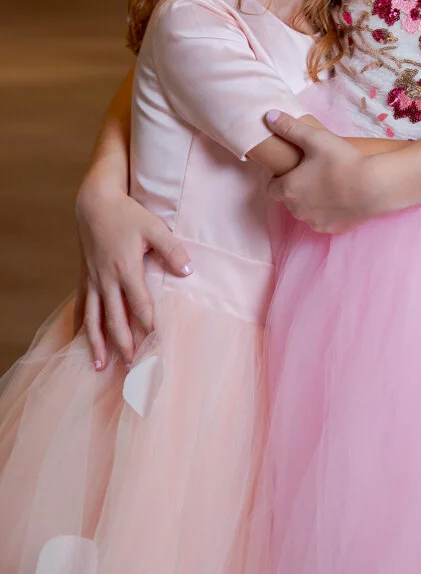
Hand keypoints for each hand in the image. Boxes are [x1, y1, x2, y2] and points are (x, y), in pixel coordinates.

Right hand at [75, 176, 193, 368]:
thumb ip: (172, 249)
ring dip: (97, 343)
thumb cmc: (128, 214)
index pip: (140, 305)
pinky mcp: (84, 278)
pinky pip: (81, 306)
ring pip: (93, 318)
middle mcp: (107, 279)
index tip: (157, 346)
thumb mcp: (154, 227)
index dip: (149, 327)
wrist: (94, 203)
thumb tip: (189, 271)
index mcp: (126, 269)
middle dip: (123, 345)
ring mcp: (93, 280)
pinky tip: (79, 340)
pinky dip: (80, 325)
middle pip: (115, 319)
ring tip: (99, 366)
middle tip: (131, 370)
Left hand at [265, 111, 374, 232]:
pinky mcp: (332, 229)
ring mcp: (315, 222)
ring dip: (311, 201)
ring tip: (327, 184)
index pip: (271, 187)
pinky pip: (323, 220)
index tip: (294, 167)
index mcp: (288, 189)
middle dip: (296, 188)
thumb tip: (269, 116)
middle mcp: (297, 210)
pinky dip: (327, 211)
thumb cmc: (343, 161)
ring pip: (305, 211)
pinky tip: (339, 198)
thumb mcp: (315, 138)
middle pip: (289, 199)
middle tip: (313, 172)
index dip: (279, 177)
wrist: (374, 186)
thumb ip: (290, 128)